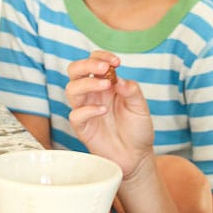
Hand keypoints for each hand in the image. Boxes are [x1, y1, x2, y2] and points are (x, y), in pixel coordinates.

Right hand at [66, 51, 154, 178]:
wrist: (137, 156)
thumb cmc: (137, 129)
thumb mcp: (140, 106)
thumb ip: (132, 90)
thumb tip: (119, 79)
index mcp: (105, 83)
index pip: (94, 61)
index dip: (101, 56)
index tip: (116, 62)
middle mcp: (92, 94)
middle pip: (75, 70)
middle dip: (87, 64)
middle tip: (104, 67)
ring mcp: (85, 109)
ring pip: (71, 89)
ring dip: (87, 83)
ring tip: (106, 85)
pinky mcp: (83, 128)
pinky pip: (75, 115)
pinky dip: (88, 110)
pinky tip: (103, 111)